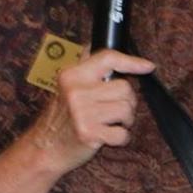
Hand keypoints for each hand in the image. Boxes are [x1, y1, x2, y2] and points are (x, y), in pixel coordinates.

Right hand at [25, 48, 154, 176]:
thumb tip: (92, 44)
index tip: (148, 66)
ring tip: (110, 123)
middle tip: (114, 110)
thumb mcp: (66, 86)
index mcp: (72, 75)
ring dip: (125, 120)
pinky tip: (107, 136)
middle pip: (125, 88)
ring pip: (126, 110)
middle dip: (127, 101)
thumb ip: (82, 66)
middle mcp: (76, 91)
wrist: (45, 148)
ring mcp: (82, 113)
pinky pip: (122, 133)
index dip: (132, 62)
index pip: (108, 58)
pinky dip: (120, 137)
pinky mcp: (89, 134)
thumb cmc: (61, 117)